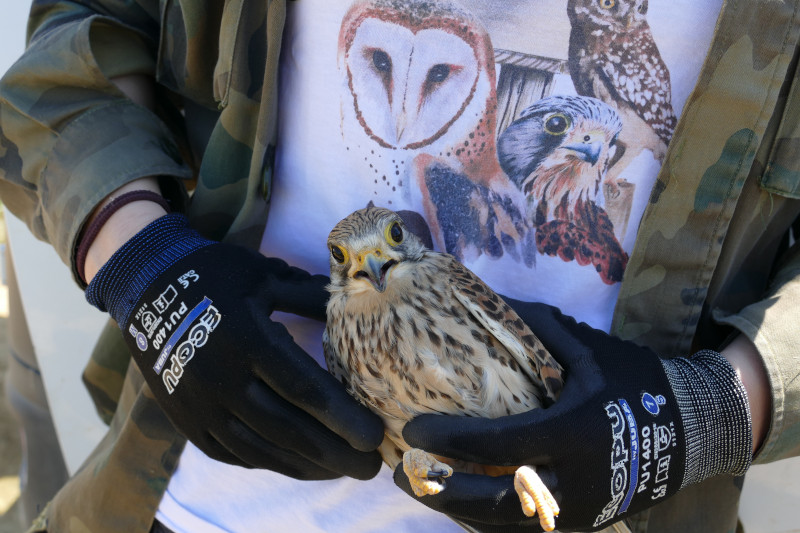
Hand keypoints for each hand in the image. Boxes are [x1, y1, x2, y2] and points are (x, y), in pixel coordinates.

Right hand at [87, 214, 383, 479]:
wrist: (147, 286)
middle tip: (370, 466)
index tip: (374, 437)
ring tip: (340, 470)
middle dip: (334, 452)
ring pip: (259, 449)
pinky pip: (231, 452)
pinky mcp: (185, 419)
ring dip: (305, 465)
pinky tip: (298, 464)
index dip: (341, 417)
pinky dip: (268, 461)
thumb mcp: (265, 274)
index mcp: (246, 339)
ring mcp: (199, 405)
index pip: (303, 389)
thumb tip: (358, 305)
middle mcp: (221, 379)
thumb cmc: (215, 274)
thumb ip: (310, 296)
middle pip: (287, 428)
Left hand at [395, 302, 751, 530]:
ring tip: (419, 486)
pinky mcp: (579, 524)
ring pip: (502, 523)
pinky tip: (458, 499)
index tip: (413, 428)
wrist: (692, 432)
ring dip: (456, 508)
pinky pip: (521, 527)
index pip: (499, 445)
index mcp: (574, 433)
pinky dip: (484, 517)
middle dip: (440, 491)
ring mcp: (576, 512)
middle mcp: (573, 482)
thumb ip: (533, 325)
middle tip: (403, 471)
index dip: (452, 440)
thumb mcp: (587, 347)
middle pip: (492, 502)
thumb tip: (481, 298)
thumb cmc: (634, 381)